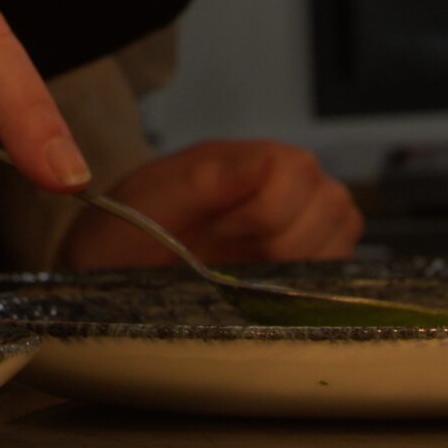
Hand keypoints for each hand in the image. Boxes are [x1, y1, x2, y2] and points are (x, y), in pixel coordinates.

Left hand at [56, 141, 360, 270]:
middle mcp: (274, 185)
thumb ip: (202, 179)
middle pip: (331, 199)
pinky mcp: (300, 260)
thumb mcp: (144, 204)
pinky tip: (270, 287)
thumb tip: (263, 160)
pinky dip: (315, 278)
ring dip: (305, 259)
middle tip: (236, 257)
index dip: (269, 208)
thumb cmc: (120, 238)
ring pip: (342, 229)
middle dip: (289, 239)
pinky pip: (339, 263)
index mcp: (237, 162)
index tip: (223, 232)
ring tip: (252, 274)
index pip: (297, 168)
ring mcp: (292, 221)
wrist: (106, 279)